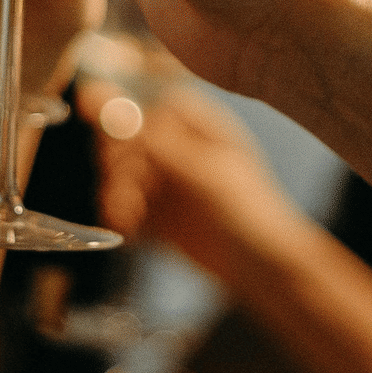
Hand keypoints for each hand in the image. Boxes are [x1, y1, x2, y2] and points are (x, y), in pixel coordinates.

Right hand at [81, 83, 292, 270]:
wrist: (260, 266)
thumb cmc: (246, 209)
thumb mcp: (202, 172)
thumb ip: (154, 143)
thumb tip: (111, 106)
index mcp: (199, 127)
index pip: (152, 112)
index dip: (131, 124)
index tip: (122, 145)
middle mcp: (179, 151)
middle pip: (130, 141)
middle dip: (120, 162)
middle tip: (126, 185)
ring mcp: (167, 183)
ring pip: (123, 175)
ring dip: (117, 190)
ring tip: (127, 212)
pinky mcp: (157, 214)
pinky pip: (125, 206)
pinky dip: (120, 214)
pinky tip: (128, 226)